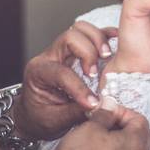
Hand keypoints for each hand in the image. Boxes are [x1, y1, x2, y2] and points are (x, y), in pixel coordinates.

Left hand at [14, 23, 116, 140]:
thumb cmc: (40, 117)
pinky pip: (91, 34)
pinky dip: (105, 34)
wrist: (34, 113)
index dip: (79, 88)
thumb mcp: (54, 120)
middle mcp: (50, 56)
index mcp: (38, 72)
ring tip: (107, 56)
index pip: (61, 73)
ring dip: (97, 40)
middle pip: (70, 37)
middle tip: (96, 73)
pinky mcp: (76, 50)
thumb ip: (75, 112)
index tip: (94, 102)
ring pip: (80, 29)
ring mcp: (63, 50)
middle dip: (88, 52)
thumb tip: (98, 106)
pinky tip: (116, 40)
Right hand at [50, 98, 149, 149]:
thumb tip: (111, 104)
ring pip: (136, 149)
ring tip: (102, 136)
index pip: (139, 119)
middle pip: (142, 134)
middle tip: (106, 122)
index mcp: (137, 142)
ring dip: (123, 139)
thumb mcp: (90, 128)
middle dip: (126, 124)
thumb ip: (105, 114)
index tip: (105, 112)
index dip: (122, 112)